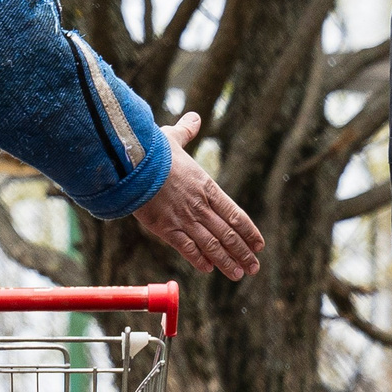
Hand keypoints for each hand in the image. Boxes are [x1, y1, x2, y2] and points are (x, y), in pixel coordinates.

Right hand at [132, 113, 263, 280]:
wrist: (132, 163)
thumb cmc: (152, 150)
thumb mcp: (173, 137)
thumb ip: (187, 131)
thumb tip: (194, 117)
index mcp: (206, 187)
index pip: (235, 214)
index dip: (249, 231)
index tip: (259, 244)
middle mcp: (200, 206)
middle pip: (228, 234)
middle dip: (243, 252)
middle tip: (254, 267)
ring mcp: (185, 219)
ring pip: (212, 246)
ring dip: (227, 261)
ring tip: (238, 274)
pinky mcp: (166, 229)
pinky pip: (188, 249)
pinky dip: (199, 260)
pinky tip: (208, 269)